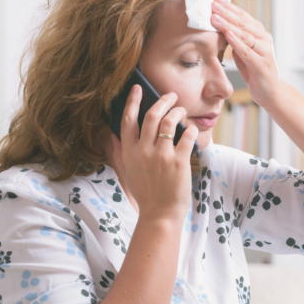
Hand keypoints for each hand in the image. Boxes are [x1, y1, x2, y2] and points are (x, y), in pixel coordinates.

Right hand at [110, 85, 198, 223]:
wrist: (160, 215)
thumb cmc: (146, 194)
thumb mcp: (127, 172)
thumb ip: (120, 152)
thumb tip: (111, 136)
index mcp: (129, 152)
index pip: (127, 120)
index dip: (132, 101)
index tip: (138, 88)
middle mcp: (143, 151)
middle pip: (151, 115)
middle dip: (162, 101)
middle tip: (170, 96)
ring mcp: (161, 156)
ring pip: (169, 121)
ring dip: (177, 112)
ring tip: (181, 111)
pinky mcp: (179, 162)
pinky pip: (187, 136)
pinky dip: (190, 129)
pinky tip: (192, 130)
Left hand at [210, 0, 281, 108]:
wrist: (271, 93)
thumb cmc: (255, 71)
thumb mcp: (243, 52)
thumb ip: (236, 39)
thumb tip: (219, 26)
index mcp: (260, 34)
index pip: (243, 16)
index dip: (229, 7)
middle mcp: (265, 40)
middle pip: (243, 23)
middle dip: (226, 12)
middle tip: (213, 4)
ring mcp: (265, 52)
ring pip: (245, 35)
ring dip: (228, 24)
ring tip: (215, 17)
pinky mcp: (262, 65)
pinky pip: (247, 51)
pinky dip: (237, 42)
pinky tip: (227, 34)